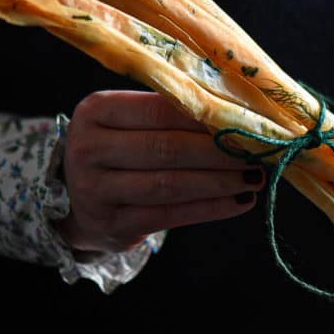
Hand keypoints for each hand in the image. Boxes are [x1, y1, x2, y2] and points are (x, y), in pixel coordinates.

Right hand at [55, 90, 264, 252]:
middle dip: (219, 150)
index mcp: (96, 110)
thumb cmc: (117, 149)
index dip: (205, 115)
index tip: (246, 120)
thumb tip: (238, 114)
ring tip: (255, 177)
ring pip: (171, 184)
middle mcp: (89, 149)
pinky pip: (171, 215)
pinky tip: (240, 201)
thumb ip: (171, 112)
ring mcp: (96, 190)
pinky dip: (211, 208)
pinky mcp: (113, 225)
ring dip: (220, 181)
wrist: (75, 199)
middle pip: (166, 147)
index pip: (159, 109)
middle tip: (258, 151)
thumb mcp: (127, 121)